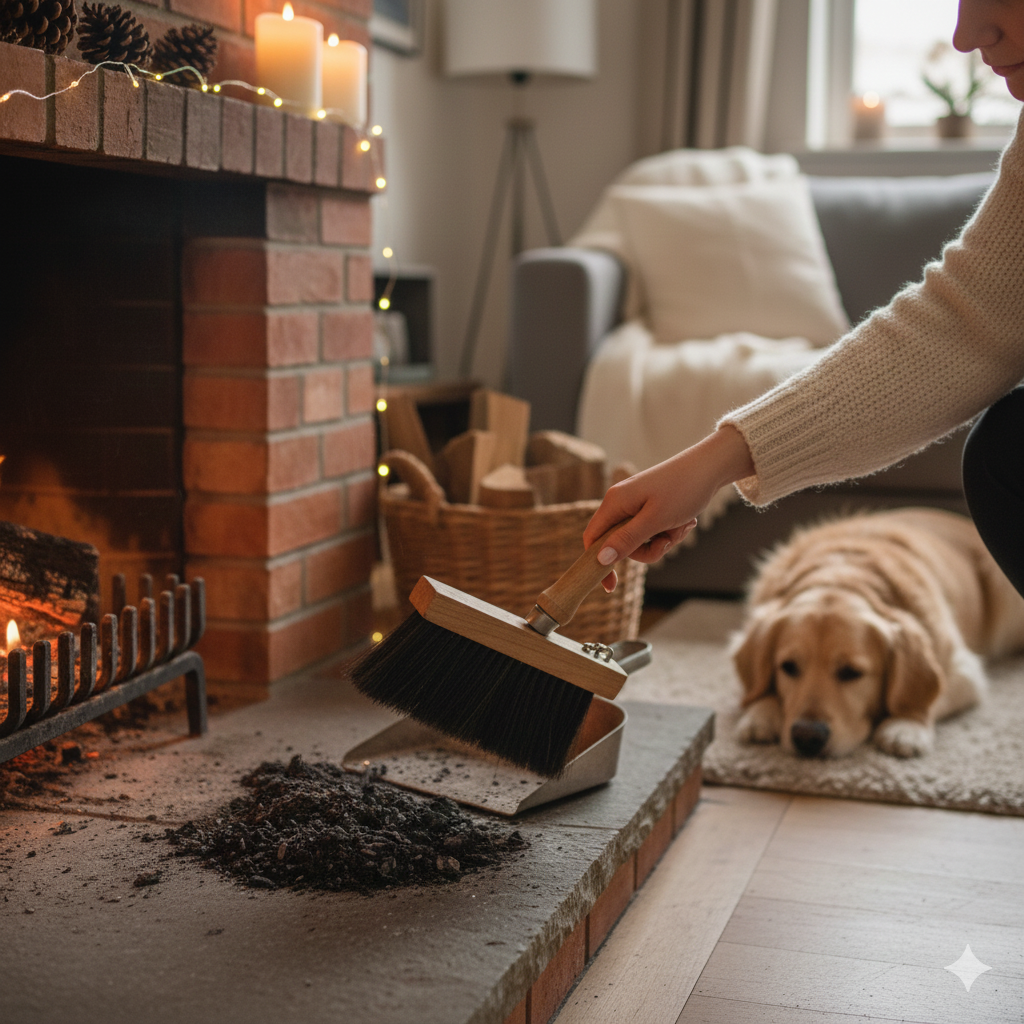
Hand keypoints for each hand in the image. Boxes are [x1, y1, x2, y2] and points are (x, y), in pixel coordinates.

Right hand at [585, 425, 755, 590]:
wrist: (710, 467)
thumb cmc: (682, 490)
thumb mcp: (655, 521)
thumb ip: (627, 540)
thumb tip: (600, 559)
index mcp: (614, 503)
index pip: (592, 538)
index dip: (598, 563)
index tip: (611, 586)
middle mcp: (620, 503)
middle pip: (620, 544)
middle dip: (646, 549)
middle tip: (667, 541)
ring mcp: (635, 505)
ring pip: (639, 541)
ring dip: (662, 541)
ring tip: (681, 526)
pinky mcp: (650, 507)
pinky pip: (652, 532)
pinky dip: (668, 532)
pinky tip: (684, 522)